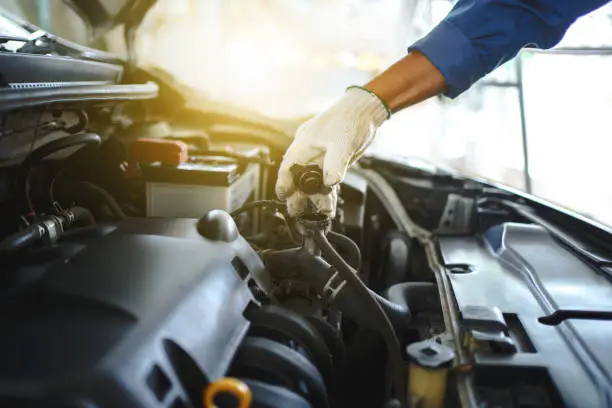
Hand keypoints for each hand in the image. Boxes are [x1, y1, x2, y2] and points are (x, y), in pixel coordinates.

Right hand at [275, 86, 389, 216]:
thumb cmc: (350, 119)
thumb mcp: (342, 143)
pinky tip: (329, 206)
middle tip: (298, 212)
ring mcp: (321, 158)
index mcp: (304, 144)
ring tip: (319, 213)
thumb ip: (335, 164)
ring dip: (315, 198)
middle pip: (298, 178)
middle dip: (298, 196)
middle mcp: (309, 152)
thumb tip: (330, 182)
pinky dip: (327, 193)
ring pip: (312, 182)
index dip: (284, 183)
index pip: (288, 167)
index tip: (283, 197)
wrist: (365, 110)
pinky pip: (325, 181)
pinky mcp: (332, 162)